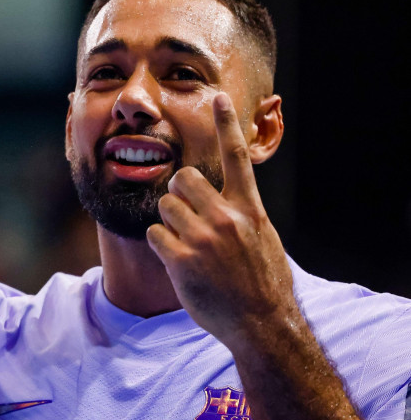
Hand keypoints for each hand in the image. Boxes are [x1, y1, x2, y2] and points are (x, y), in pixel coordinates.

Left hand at [145, 93, 297, 345]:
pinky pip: (156, 235)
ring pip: (165, 205)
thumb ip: (243, 212)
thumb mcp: (264, 238)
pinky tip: (177, 261)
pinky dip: (161, 245)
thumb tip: (227, 196)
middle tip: (186, 214)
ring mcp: (203, 240)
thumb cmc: (263, 282)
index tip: (218, 96)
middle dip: (178, 192)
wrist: (262, 324)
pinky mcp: (182, 262)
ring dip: (170, 220)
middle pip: (182, 178)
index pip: (237, 157)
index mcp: (250, 210)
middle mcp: (226, 219)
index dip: (226, 124)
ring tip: (187, 243)